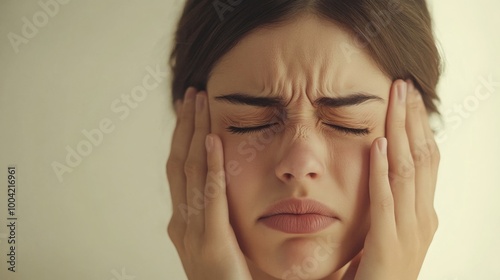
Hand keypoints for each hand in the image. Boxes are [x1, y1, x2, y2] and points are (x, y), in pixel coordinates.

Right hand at [166, 87, 251, 279]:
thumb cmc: (228, 278)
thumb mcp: (218, 241)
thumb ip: (216, 214)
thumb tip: (222, 185)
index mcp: (182, 221)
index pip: (180, 169)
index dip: (183, 137)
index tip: (190, 109)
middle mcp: (181, 222)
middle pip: (180, 162)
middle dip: (186, 126)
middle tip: (192, 94)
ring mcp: (193, 231)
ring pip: (191, 171)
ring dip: (196, 134)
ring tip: (201, 103)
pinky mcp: (213, 241)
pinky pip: (211, 195)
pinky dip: (212, 165)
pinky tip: (215, 140)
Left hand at [354, 80, 439, 279]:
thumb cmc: (378, 270)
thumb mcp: (388, 230)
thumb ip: (388, 202)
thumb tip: (380, 165)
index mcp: (424, 213)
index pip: (427, 159)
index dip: (419, 126)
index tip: (407, 97)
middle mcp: (423, 218)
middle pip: (423, 156)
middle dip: (413, 118)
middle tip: (404, 85)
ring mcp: (410, 231)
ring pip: (409, 170)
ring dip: (402, 131)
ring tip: (395, 99)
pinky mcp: (388, 245)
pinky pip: (386, 199)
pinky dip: (383, 169)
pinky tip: (379, 144)